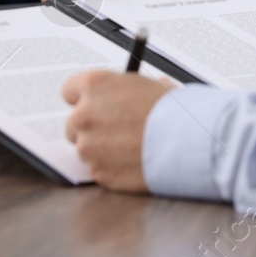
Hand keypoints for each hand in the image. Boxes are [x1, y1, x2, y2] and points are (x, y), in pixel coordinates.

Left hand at [61, 69, 171, 191]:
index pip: (69, 90)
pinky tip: (133, 161)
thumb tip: (127, 95)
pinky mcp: (98, 172)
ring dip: (101, 149)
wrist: (186, 141)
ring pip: (86, 149)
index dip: (83, 98)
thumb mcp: (150, 85)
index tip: (92, 104)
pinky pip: (99, 169)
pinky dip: (112, 167)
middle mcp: (84, 115)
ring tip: (130, 147)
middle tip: (112, 129)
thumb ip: (125, 90)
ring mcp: (88, 147)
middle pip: (72, 123)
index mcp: (94, 86)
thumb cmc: (172, 110)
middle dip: (89, 127)